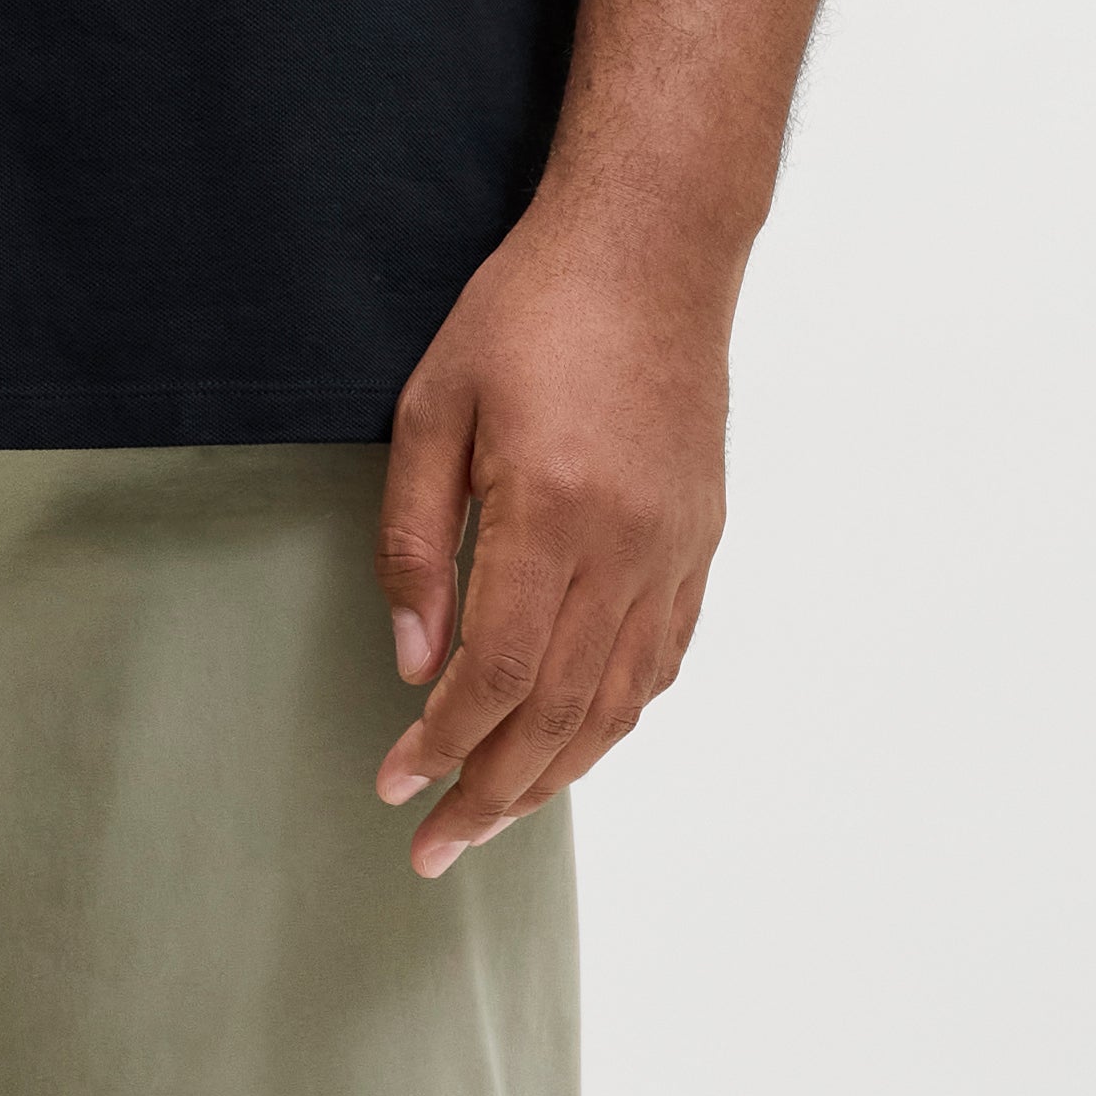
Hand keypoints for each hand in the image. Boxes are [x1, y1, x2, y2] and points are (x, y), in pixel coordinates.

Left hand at [372, 204, 734, 876]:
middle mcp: (627, 545)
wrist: (653, 247)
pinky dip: (616, 718)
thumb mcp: (431, 407)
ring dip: (555, 774)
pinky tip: (574, 745)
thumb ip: (417, 542)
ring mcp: (675, 547)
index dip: (444, 744)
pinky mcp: (700, 539)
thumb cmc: (529, 312)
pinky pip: (661, 659)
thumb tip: (414, 662)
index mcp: (554, 511)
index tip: (394, 783)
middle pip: (561, 712)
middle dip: (491, 792)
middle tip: (433, 848)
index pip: (498, 673)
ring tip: (496, 818)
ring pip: (621, 703)